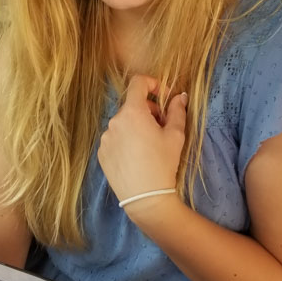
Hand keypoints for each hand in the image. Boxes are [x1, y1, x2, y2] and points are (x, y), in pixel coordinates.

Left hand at [98, 74, 187, 207]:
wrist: (145, 197)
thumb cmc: (163, 164)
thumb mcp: (176, 135)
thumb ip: (177, 110)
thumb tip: (179, 96)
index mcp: (132, 112)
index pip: (137, 83)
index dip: (152, 84)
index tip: (162, 96)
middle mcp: (114, 121)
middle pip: (132, 106)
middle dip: (148, 110)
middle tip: (162, 126)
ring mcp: (105, 138)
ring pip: (123, 123)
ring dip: (136, 126)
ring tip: (149, 146)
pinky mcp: (101, 153)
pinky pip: (115, 139)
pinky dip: (126, 140)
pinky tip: (137, 157)